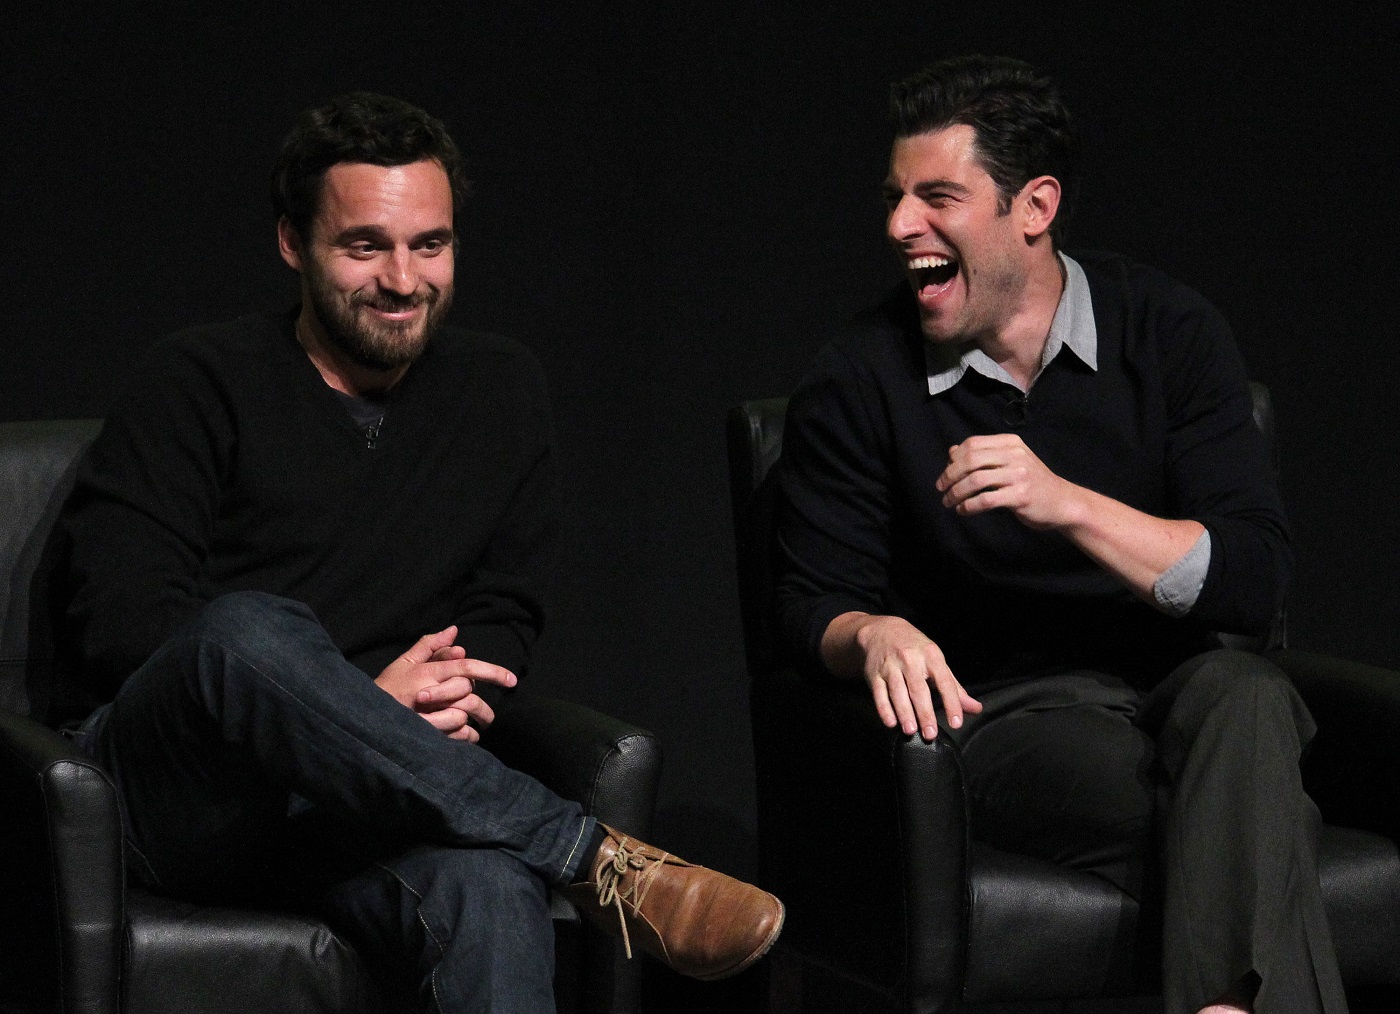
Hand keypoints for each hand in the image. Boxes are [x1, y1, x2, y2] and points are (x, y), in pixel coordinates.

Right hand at [375, 626, 517, 741]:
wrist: (366, 720)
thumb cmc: (387, 689)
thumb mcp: (404, 663)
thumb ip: (430, 646)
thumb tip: (454, 631)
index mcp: (425, 672)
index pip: (466, 667)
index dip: (493, 672)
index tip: (512, 680)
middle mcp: (428, 693)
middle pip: (468, 692)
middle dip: (481, 705)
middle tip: (488, 716)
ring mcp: (427, 717)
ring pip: (464, 716)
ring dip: (473, 722)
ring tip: (476, 727)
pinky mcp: (427, 737)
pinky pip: (458, 737)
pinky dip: (467, 737)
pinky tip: (466, 737)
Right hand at [829, 613, 981, 739]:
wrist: (881, 630)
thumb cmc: (914, 649)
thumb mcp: (936, 661)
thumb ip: (954, 687)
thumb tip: (975, 709)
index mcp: (931, 656)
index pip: (945, 681)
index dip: (952, 702)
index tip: (956, 722)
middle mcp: (910, 659)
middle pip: (919, 689)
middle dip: (925, 713)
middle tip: (930, 734)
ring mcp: (890, 666)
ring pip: (898, 692)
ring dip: (904, 712)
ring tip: (910, 730)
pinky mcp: (873, 674)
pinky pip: (879, 693)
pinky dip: (884, 709)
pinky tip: (891, 722)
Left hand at [937, 433, 1079, 530]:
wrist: (1063, 502)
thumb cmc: (1031, 483)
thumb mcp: (1010, 462)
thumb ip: (983, 456)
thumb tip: (952, 452)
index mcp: (1010, 443)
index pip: (973, 444)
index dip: (954, 459)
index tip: (945, 474)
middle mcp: (1015, 455)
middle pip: (970, 460)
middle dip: (950, 475)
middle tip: (941, 489)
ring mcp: (1019, 475)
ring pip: (974, 480)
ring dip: (956, 493)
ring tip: (949, 502)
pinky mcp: (1020, 496)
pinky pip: (985, 500)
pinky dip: (969, 506)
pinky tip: (963, 511)